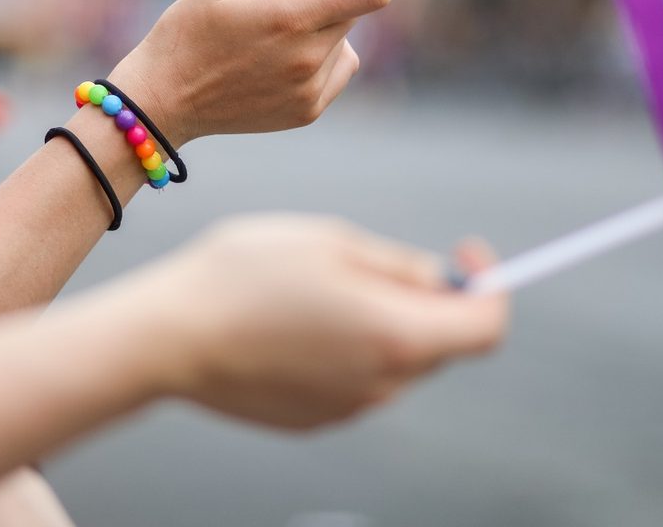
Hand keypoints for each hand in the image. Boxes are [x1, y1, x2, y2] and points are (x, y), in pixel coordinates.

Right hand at [110, 0, 396, 143]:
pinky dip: (321, 57)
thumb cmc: (189, 32)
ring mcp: (310, 89)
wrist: (163, 99)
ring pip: (346, 41)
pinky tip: (278, 59)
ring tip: (274, 34)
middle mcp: (308, 57)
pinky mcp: (307, 111)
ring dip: (326, 27)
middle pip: (355, 11)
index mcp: (290, 17)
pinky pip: (337, 70)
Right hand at [140, 216, 506, 430]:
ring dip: (384, 321)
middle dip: (429, 298)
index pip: (485, 327)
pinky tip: (295, 321)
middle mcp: (384, 385)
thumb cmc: (247, 275)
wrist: (172, 336)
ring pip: (396, 359)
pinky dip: (349, 347)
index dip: (490, 284)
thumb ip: (398, 265)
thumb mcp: (330, 242)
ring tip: (320, 286)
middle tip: (376, 259)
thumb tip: (441, 279)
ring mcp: (349, 409)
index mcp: (398, 335)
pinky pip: (357, 380)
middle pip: (440, 343)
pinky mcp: (316, 420)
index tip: (466, 250)